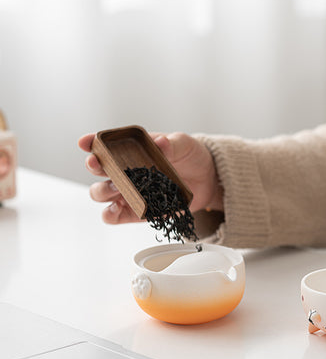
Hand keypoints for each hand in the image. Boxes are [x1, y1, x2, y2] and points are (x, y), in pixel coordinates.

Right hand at [78, 131, 223, 223]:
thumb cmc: (189, 156)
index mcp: (131, 148)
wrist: (206, 178)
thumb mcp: (183, 144)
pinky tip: (115, 210)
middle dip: (95, 167)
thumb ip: (171, 143)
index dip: (92, 142)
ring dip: (102, 192)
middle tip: (99, 165)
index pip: (105, 144)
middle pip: (99, 170)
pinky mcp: (136, 211)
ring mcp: (128, 191)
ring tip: (114, 189)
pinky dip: (111, 214)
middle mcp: (124, 170)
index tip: (86, 142)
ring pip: (101, 194)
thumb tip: (161, 143)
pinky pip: (115, 216)